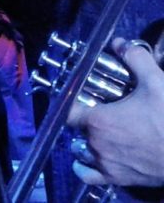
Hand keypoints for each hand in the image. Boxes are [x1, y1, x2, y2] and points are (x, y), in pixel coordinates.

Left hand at [67, 38, 163, 186]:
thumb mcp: (155, 82)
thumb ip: (135, 59)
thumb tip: (121, 43)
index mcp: (98, 120)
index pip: (67, 108)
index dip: (71, 100)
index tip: (79, 94)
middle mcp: (96, 143)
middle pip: (76, 128)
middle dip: (84, 119)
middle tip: (100, 110)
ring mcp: (105, 163)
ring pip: (81, 150)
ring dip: (84, 140)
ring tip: (99, 132)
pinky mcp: (117, 179)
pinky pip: (89, 175)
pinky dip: (85, 168)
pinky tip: (91, 160)